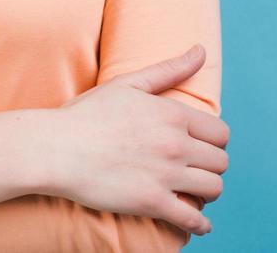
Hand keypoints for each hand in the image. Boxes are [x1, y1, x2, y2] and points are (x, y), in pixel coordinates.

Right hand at [49, 44, 227, 237]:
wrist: (56, 148)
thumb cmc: (87, 114)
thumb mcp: (129, 84)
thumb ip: (169, 69)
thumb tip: (201, 51)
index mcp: (172, 114)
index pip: (220, 133)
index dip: (214, 142)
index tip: (203, 148)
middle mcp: (175, 144)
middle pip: (220, 162)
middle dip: (211, 166)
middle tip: (198, 170)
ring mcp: (165, 175)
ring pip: (213, 189)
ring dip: (207, 192)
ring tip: (195, 193)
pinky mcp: (151, 202)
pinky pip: (192, 219)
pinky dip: (200, 225)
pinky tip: (199, 225)